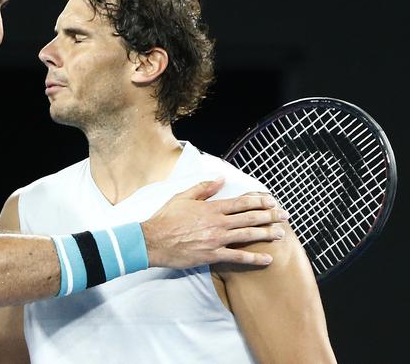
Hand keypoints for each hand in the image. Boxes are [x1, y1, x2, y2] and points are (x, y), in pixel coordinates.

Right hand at [141, 178, 287, 268]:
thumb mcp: (183, 197)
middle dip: (270, 216)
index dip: (259, 200)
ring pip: (248, 235)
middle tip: (285, 216)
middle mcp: (217, 223)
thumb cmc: (165, 218)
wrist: (153, 240)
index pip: (241, 202)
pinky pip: (237, 257)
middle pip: (250, 218)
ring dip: (266, 234)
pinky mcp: (212, 255)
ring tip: (281, 234)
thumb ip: (203, 188)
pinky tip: (267, 259)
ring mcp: (216, 240)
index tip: (272, 201)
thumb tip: (220, 179)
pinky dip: (254, 258)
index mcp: (211, 208)